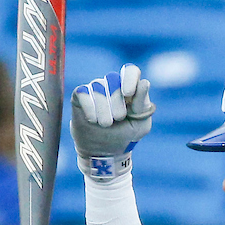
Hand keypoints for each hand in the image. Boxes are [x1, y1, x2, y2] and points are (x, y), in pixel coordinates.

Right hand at [70, 63, 154, 179]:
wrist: (103, 153)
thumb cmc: (124, 136)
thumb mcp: (140, 125)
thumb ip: (143, 105)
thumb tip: (144, 83)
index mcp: (129, 88)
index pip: (130, 71)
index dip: (129, 78)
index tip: (128, 94)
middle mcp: (112, 84)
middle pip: (113, 79)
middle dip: (116, 102)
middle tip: (118, 119)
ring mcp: (95, 89)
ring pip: (98, 88)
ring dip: (104, 110)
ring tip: (105, 124)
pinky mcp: (80, 95)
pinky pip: (84, 93)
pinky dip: (90, 109)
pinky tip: (92, 120)